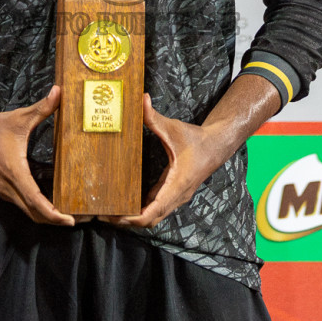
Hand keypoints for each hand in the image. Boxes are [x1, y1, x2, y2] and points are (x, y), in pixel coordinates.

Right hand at [0, 73, 74, 226]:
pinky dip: (38, 211)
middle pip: (34, 214)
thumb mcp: (21, 117)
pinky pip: (23, 206)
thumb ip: (43, 107)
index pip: (36, 202)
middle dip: (56, 220)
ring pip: (28, 213)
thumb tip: (59, 91)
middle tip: (78, 220)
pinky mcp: (4, 190)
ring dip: (47, 217)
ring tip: (68, 216)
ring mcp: (5, 191)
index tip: (70, 220)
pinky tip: (51, 206)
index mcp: (15, 172)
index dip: (54, 215)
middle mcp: (9, 186)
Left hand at [107, 94, 231, 229]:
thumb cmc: (196, 139)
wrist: (217, 145)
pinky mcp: (174, 193)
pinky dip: (142, 210)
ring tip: (111, 211)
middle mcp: (176, 196)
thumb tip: (142, 99)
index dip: (133, 218)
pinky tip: (126, 203)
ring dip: (134, 217)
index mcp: (176, 184)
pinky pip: (157, 207)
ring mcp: (176, 197)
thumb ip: (154, 117)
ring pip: (154, 217)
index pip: (153, 212)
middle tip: (104, 214)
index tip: (115, 216)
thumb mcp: (173, 128)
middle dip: (127, 221)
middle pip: (150, 220)